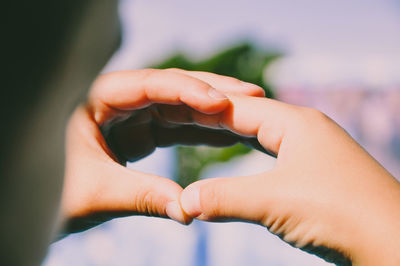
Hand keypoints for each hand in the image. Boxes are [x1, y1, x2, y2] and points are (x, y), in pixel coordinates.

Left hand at [60, 69, 263, 234]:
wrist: (36, 204)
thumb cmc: (50, 194)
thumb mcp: (94, 194)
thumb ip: (142, 198)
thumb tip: (189, 211)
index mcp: (94, 100)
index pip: (147, 84)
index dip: (188, 89)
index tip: (222, 101)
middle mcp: (114, 101)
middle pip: (169, 89)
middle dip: (210, 93)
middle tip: (251, 95)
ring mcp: (128, 116)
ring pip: (176, 106)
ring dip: (211, 111)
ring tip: (247, 114)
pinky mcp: (138, 133)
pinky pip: (174, 126)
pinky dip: (200, 130)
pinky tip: (226, 134)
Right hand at [180, 94, 399, 264]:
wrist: (394, 244)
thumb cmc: (338, 213)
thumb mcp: (272, 202)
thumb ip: (223, 198)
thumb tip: (183, 202)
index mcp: (296, 122)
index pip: (240, 108)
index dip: (205, 109)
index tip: (175, 109)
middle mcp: (307, 129)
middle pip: (252, 118)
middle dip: (218, 121)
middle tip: (185, 119)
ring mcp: (315, 151)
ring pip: (265, 138)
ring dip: (236, 139)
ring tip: (210, 135)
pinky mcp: (319, 174)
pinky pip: (276, 158)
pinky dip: (254, 160)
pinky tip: (247, 164)